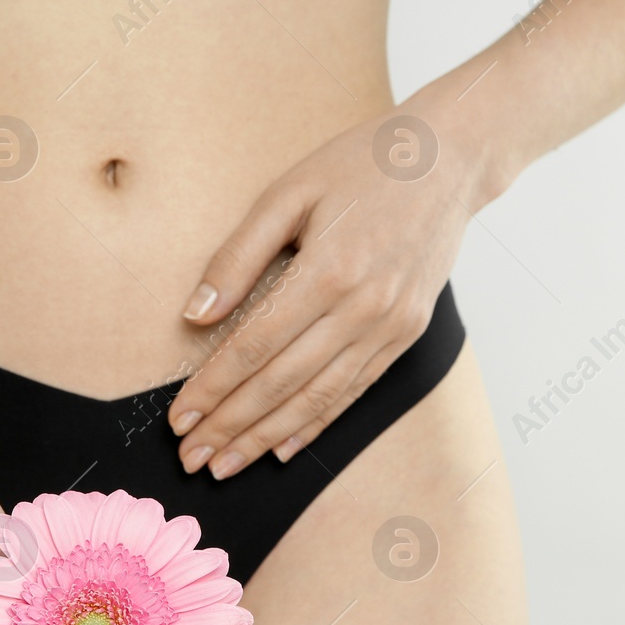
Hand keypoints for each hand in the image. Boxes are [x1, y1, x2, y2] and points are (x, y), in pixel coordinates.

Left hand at [168, 98, 497, 477]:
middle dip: (231, 426)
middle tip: (191, 457)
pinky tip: (284, 448)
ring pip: (318, 397)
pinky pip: (354, 390)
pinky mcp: (406, 333)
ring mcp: (390, 326)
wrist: (447, 160)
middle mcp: (362, 308)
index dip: (212, 388)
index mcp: (326, 270)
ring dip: (267, 437)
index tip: (178, 418)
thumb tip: (195, 315)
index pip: (253, 347)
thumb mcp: (288, 193)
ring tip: (227, 464)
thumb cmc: (359, 165)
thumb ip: (238, 256)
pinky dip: (317, 423)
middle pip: (281, 382)